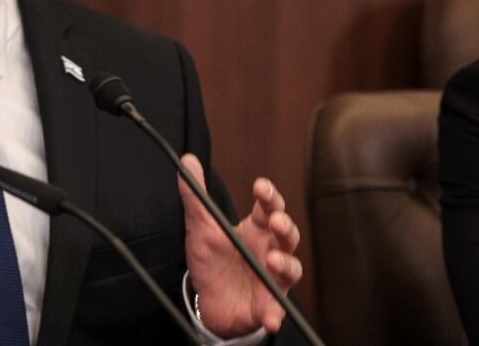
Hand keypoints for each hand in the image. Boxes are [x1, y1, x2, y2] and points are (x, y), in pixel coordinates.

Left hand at [178, 154, 302, 336]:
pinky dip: (276, 314)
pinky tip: (271, 318)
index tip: (260, 187)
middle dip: (284, 226)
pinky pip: (277, 310)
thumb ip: (195, 195)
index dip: (269, 196)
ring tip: (270, 260)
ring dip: (285, 264)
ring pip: (291, 268)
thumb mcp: (200, 226)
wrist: (209, 300)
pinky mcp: (268, 305)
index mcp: (255, 230)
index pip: (269, 208)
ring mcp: (272, 278)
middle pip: (287, 235)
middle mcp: (270, 251)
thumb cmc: (212, 260)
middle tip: (274, 220)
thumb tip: (187, 160)